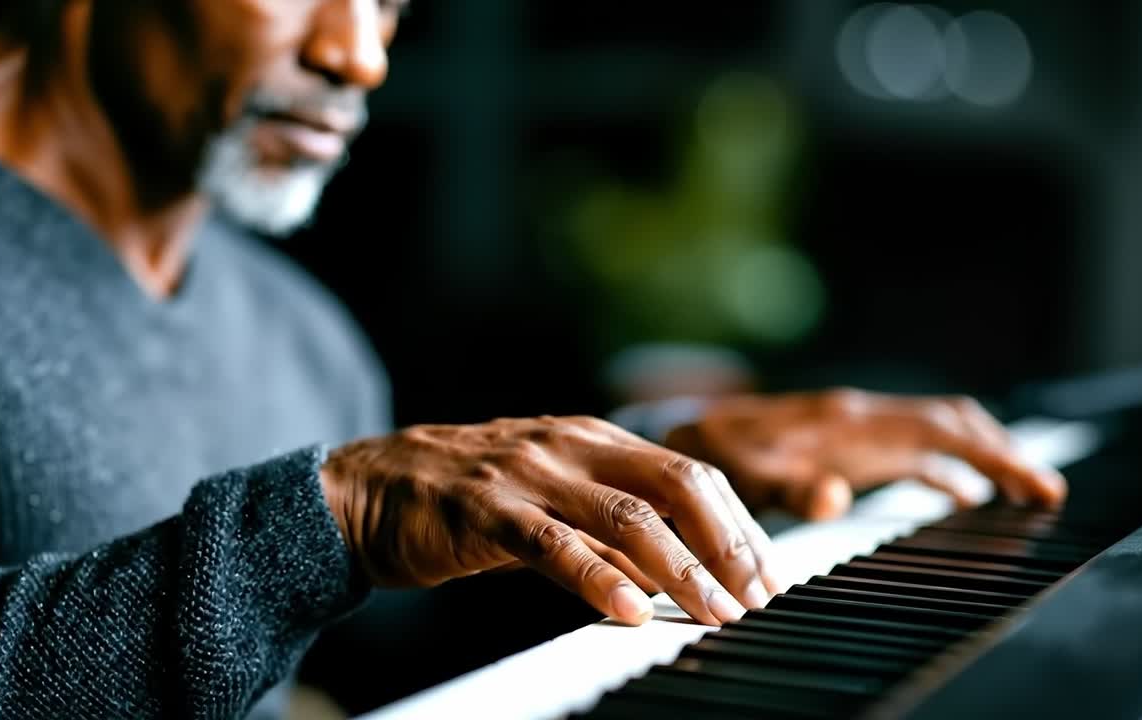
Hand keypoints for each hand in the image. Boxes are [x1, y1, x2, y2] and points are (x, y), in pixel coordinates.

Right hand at [319, 416, 777, 626]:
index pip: (692, 474)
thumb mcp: (551, 497)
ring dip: (682, 567)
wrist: (371, 488)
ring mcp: (530, 474)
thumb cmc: (467, 498)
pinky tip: (628, 610)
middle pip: (678, 482)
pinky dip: (596, 577)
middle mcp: (572, 445)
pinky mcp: (486, 511)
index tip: (770, 576)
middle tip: (760, 596)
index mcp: (595, 438)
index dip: (740, 525)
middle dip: (730, 542)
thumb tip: (680, 571)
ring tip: (716, 612)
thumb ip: (610, 526)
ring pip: (627, 515)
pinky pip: (552, 545)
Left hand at [664, 389, 1066, 520]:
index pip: (939, 430)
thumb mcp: (747, 476)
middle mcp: (860, 416)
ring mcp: (856, 426)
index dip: (991, 453)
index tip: (1035, 482)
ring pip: (936, 432)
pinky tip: (962, 494)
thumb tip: (838, 497)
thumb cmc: (716, 458)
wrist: (687, 437)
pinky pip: (910, 449)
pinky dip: (946, 468)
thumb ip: (791, 488)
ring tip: (1023, 491)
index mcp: (847, 421)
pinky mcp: (847, 441)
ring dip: (981, 457)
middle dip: (1002, 451)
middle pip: (950, 424)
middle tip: (1046, 491)